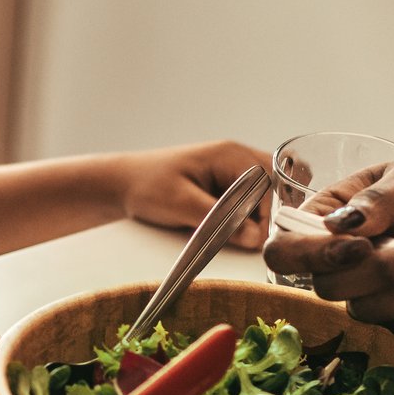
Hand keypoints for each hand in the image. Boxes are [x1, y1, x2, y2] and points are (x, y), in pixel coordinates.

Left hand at [119, 141, 270, 247]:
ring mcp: (231, 170)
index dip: (266, 214)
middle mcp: (235, 158)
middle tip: (249, 239)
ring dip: (254, 217)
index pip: (269, 184)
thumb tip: (255, 237)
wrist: (120, 185)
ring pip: (262, 196)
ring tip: (237, 235)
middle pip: (273, 187)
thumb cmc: (146, 186)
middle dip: (265, 214)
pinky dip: (242, 217)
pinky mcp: (223, 185)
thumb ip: (219, 219)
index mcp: (229, 155)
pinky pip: (247, 201)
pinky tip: (227, 230)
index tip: (254, 239)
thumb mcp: (181, 204)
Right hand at [258, 158, 393, 339]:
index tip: (355, 244)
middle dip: (382, 266)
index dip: (307, 255)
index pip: (285, 249)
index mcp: (332, 217)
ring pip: (367, 309)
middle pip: (325, 286)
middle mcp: (345, 261)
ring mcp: (374, 294)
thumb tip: (339, 224)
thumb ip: (383, 198)